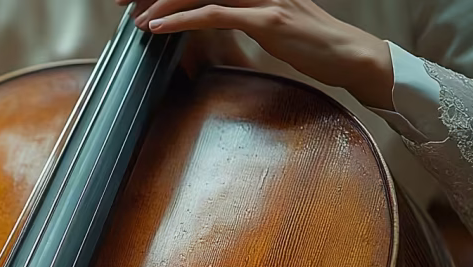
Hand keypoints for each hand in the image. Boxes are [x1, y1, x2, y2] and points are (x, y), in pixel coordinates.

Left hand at [118, 0, 395, 109]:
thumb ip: (235, 13)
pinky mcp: (268, 20)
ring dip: (162, 4)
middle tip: (121, 0)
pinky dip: (182, 20)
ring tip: (134, 17)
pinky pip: (216, 14)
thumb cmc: (308, 42)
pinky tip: (158, 29)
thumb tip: (203, 18)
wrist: (351, 55)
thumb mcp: (265, 21)